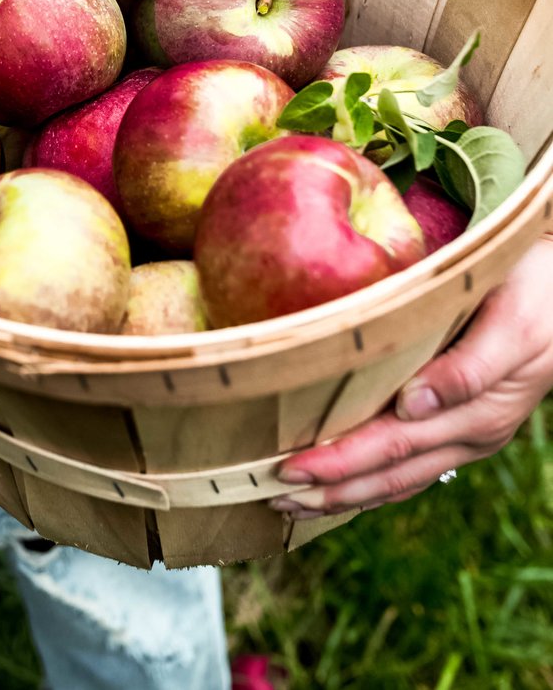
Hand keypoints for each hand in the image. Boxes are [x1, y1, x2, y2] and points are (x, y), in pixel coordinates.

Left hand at [269, 234, 552, 520]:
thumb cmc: (541, 293)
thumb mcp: (512, 323)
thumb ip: (467, 368)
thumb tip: (412, 404)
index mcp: (477, 411)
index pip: (393, 445)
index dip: (340, 461)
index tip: (290, 468)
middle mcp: (472, 432)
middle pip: (390, 473)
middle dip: (331, 488)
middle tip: (271, 495)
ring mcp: (470, 433)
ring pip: (401, 478)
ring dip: (347, 494)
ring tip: (294, 502)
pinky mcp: (467, 424)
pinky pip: (415, 465)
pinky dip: (374, 481)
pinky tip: (345, 485)